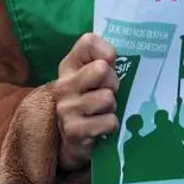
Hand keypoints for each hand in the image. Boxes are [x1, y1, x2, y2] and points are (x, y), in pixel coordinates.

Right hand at [52, 33, 119, 170]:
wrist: (72, 142)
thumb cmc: (91, 103)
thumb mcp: (94, 79)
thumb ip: (105, 62)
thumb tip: (120, 56)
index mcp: (69, 66)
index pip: (88, 41)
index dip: (107, 51)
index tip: (110, 64)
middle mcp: (64, 84)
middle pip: (101, 69)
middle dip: (112, 83)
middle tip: (107, 93)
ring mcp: (66, 108)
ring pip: (107, 98)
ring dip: (112, 108)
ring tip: (103, 112)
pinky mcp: (74, 130)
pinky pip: (109, 121)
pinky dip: (111, 126)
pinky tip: (101, 129)